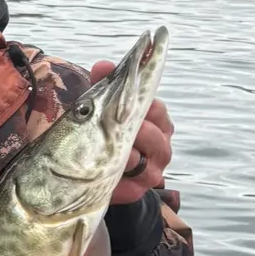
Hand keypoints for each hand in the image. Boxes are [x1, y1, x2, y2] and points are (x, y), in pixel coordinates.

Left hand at [90, 59, 173, 205]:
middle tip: (121, 123)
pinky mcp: (137, 190)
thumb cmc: (105, 133)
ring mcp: (152, 170)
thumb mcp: (103, 109)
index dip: (143, 103)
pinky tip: (106, 168)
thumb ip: (105, 86)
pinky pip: (133, 182)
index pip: (157, 109)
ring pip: (147, 160)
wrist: (94, 173)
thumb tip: (103, 66)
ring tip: (112, 146)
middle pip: (157, 136)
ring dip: (129, 152)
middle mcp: (160, 146)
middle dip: (138, 129)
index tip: (125, 97)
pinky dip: (120, 174)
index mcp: (156, 122)